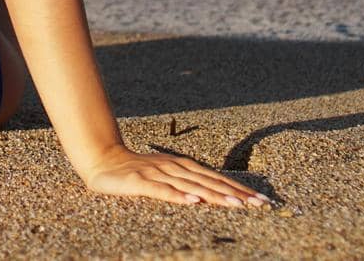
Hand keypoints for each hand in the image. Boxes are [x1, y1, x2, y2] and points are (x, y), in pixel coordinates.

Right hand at [79, 144, 272, 207]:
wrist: (101, 160)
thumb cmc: (135, 172)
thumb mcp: (165, 176)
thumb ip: (186, 184)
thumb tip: (213, 197)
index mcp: (183, 167)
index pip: (217, 179)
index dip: (240, 189)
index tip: (262, 201)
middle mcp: (174, 168)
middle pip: (210, 182)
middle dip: (236, 194)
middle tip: (259, 205)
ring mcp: (157, 174)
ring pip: (191, 186)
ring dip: (215, 195)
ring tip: (236, 205)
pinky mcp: (139, 182)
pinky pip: (162, 191)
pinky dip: (178, 196)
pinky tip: (193, 202)